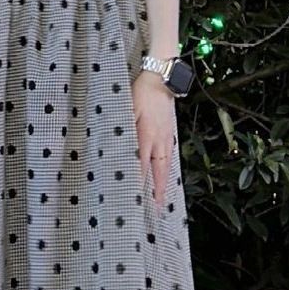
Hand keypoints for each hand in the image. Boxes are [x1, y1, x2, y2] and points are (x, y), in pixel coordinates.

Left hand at [132, 70, 177, 204]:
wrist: (162, 80)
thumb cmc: (141, 93)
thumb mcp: (128, 109)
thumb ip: (124, 129)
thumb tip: (119, 148)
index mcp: (147, 135)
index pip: (142, 165)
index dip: (139, 183)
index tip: (136, 199)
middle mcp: (159, 140)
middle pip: (159, 171)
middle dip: (157, 191)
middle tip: (156, 209)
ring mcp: (166, 138)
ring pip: (166, 166)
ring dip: (164, 184)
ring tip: (163, 200)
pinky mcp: (169, 134)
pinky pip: (169, 157)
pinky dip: (167, 171)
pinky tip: (165, 176)